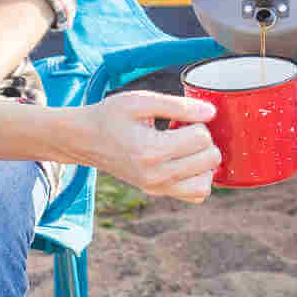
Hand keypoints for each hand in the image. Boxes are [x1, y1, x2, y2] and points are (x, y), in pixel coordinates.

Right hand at [77, 91, 222, 203]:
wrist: (85, 139)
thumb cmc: (111, 116)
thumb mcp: (141, 101)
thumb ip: (179, 106)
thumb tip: (211, 112)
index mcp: (151, 151)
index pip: (202, 139)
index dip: (198, 122)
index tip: (181, 118)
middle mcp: (156, 176)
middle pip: (209, 161)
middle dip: (205, 141)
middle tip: (185, 130)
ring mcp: (156, 188)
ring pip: (206, 184)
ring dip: (205, 163)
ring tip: (187, 147)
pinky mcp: (156, 192)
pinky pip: (195, 195)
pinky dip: (199, 178)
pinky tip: (186, 160)